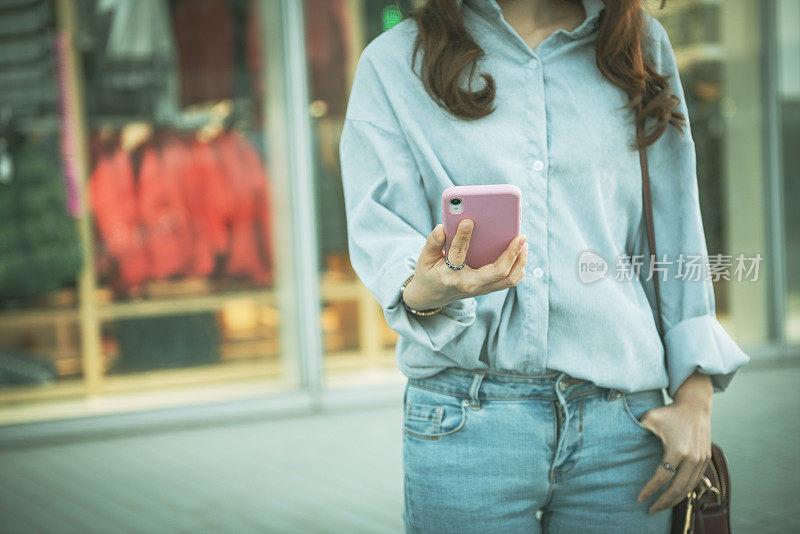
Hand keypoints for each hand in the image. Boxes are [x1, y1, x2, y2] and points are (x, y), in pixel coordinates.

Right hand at [402, 219, 527, 310]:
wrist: (432, 297)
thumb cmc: (429, 273)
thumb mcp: (424, 259)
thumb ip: (432, 242)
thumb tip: (442, 227)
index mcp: (449, 275)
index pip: (458, 255)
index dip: (462, 237)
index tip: (468, 221)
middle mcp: (469, 284)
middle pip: (497, 272)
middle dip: (512, 253)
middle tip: (520, 236)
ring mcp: (480, 289)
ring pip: (508, 279)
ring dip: (520, 261)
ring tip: (523, 243)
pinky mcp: (487, 289)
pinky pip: (509, 281)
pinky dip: (518, 268)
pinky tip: (520, 253)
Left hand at [636, 373, 713, 513]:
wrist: (695, 406)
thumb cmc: (669, 412)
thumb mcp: (649, 418)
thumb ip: (636, 430)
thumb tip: (620, 442)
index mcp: (677, 450)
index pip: (662, 478)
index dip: (650, 490)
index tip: (639, 498)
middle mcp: (692, 458)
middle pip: (677, 489)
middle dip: (663, 503)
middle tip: (650, 510)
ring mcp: (701, 460)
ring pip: (688, 489)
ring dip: (675, 500)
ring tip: (661, 506)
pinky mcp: (705, 460)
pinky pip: (695, 482)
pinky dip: (685, 491)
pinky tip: (674, 496)